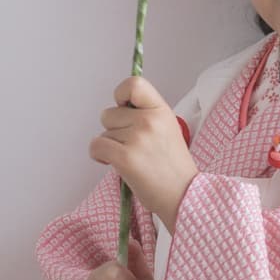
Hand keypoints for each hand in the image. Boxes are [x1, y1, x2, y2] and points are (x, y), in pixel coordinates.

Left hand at [90, 74, 198, 232]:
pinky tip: (115, 164)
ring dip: (110, 146)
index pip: (133, 84)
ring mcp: (137, 139)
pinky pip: (96, 147)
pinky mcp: (125, 158)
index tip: (124, 109)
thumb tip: (118, 107)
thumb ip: (145, 114)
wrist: (183, 195)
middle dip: (114, 130)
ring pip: (103, 133)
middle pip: (109, 113)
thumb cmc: (172, 166)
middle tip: (133, 146)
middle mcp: (150, 120)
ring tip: (132, 159)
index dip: (121, 95)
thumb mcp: (167, 128)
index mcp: (161, 110)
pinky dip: (100, 156)